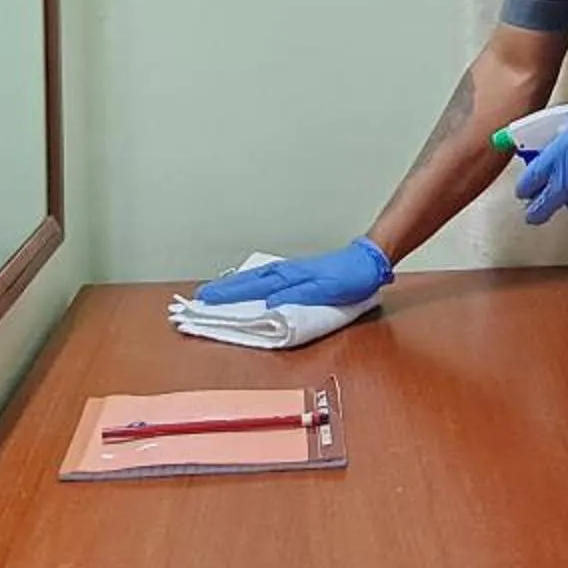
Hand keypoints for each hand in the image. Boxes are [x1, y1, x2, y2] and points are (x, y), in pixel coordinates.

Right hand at [193, 238, 393, 310]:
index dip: (228, 295)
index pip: (251, 288)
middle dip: (224, 290)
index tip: (205, 300)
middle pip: (247, 282)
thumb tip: (269, 304)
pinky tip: (248, 287)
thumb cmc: (349, 277)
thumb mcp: (325, 290)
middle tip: (200, 297)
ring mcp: (289, 273)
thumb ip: (297, 296)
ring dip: (235, 286)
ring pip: (254, 279)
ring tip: (216, 293)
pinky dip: (251, 283)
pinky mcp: (296, 275)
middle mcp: (284, 273)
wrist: (367, 262)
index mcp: (288, 278)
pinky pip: (266, 279)